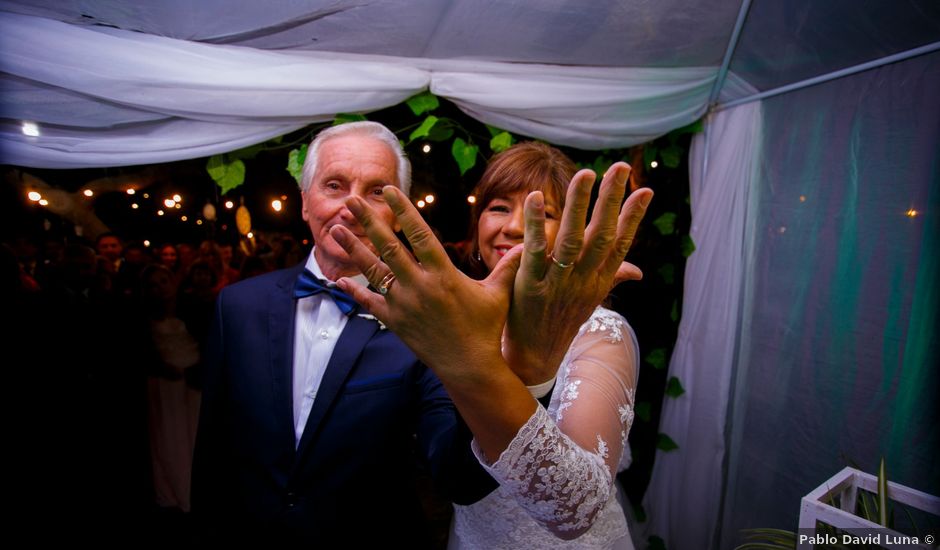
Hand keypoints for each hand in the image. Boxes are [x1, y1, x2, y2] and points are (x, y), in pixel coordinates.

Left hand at [332, 187, 537, 455]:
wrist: (469, 367)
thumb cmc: (487, 329)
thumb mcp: (499, 295)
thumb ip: (508, 267)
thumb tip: (527, 246)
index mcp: (443, 274)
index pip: (420, 234)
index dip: (403, 210)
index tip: (389, 190)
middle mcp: (420, 286)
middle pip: (389, 246)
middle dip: (369, 221)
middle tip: (352, 200)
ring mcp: (404, 304)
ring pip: (373, 270)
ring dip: (353, 248)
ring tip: (336, 228)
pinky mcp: (395, 322)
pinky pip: (370, 302)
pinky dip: (354, 290)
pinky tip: (339, 279)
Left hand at [504, 162, 651, 384]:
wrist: (535, 355)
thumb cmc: (560, 320)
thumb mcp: (591, 299)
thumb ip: (612, 278)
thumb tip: (638, 270)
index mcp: (599, 280)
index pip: (621, 244)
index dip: (633, 217)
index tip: (645, 189)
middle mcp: (583, 279)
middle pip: (602, 235)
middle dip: (611, 199)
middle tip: (618, 167)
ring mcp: (558, 281)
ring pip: (572, 238)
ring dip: (579, 205)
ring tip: (586, 174)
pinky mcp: (531, 284)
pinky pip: (535, 249)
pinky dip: (537, 223)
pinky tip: (537, 197)